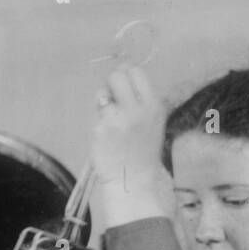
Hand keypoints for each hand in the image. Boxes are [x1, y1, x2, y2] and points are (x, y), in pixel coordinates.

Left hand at [91, 67, 169, 207]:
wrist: (136, 180)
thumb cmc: (142, 148)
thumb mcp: (152, 120)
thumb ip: (139, 97)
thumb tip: (121, 70)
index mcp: (153, 106)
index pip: (136, 72)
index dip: (127, 74)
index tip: (124, 85)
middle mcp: (136, 111)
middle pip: (117, 76)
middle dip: (112, 82)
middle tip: (114, 99)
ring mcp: (117, 120)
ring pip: (102, 92)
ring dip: (103, 101)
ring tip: (111, 119)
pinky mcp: (100, 130)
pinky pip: (95, 112)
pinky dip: (98, 119)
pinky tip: (107, 135)